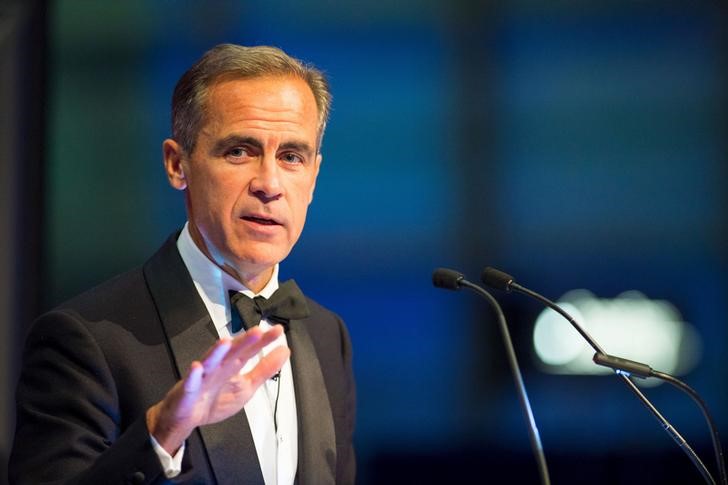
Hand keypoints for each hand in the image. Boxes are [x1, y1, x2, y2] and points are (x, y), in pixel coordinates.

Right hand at [146, 325, 289, 453]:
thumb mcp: (247, 386)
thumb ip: (265, 369)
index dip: (263, 341)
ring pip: (210, 363)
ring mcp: (203, 378)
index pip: (250, 350)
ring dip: (217, 352)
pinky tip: (196, 368)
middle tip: (257, 332)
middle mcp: (218, 367)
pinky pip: (190, 383)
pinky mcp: (188, 391)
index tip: (278, 331)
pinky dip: (193, 376)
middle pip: (232, 352)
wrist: (187, 418)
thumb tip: (284, 351)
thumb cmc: (215, 399)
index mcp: (233, 366)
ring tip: (226, 342)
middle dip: (243, 342)